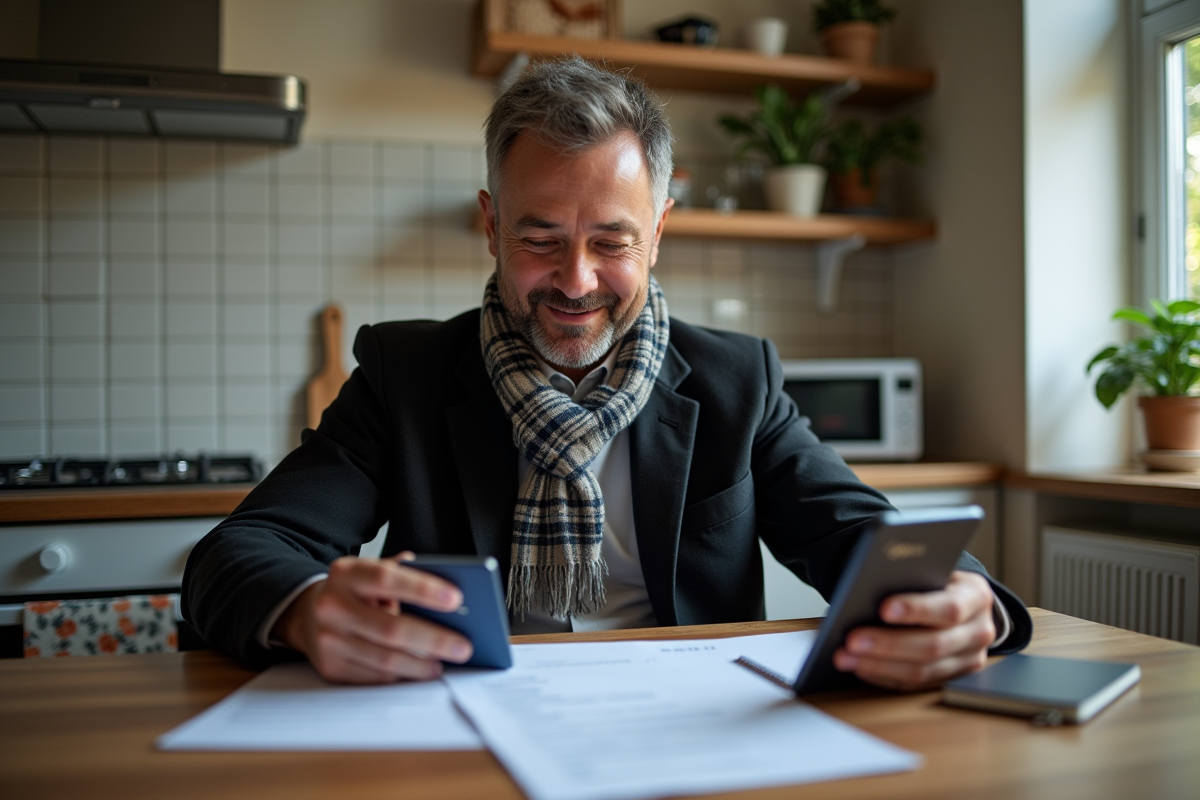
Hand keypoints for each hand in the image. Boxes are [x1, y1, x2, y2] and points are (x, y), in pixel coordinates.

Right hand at [273, 551, 473, 683]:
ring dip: (421, 665)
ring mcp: (328, 639)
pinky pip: (374, 676)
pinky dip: (402, 675)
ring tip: (444, 662)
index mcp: (346, 573)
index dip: (423, 589)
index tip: (456, 599)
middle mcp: (332, 606)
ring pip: (385, 659)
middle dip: (433, 639)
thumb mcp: (371, 571)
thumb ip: (404, 574)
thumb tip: (448, 588)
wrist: (307, 613)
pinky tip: (419, 671)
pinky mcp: (330, 667)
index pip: (386, 578)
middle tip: (463, 646)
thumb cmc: (354, 591)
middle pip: (391, 628)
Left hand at [833, 570, 995, 690]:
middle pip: (933, 645)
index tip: (883, 608)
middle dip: (888, 644)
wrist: (965, 602)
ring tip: (846, 657)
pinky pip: (915, 684)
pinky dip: (883, 676)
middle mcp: (979, 631)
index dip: (917, 609)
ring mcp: (970, 660)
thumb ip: (913, 578)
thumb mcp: (934, 570)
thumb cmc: (938, 581)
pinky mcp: (953, 679)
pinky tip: (859, 667)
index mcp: (975, 596)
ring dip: (879, 665)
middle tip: (852, 640)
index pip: (949, 608)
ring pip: (922, 671)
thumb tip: (869, 590)